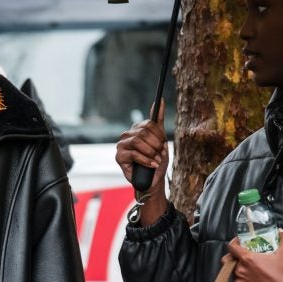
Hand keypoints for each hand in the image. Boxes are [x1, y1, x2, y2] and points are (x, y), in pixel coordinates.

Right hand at [115, 100, 168, 223]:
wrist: (151, 181)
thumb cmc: (156, 161)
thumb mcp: (160, 140)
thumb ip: (158, 121)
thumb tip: (159, 100)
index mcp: (137, 129)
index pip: (149, 124)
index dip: (159, 135)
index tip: (163, 145)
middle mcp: (128, 135)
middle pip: (143, 131)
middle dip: (155, 144)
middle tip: (160, 155)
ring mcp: (121, 145)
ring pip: (137, 141)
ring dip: (151, 152)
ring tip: (156, 161)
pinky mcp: (119, 157)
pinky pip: (133, 154)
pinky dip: (146, 160)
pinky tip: (152, 165)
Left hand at [225, 231, 282, 281]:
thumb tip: (281, 232)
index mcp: (248, 259)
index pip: (232, 247)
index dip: (234, 242)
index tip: (238, 242)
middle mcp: (240, 271)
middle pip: (229, 261)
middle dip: (234, 257)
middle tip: (242, 256)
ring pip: (233, 273)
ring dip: (239, 270)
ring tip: (251, 269)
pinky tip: (253, 281)